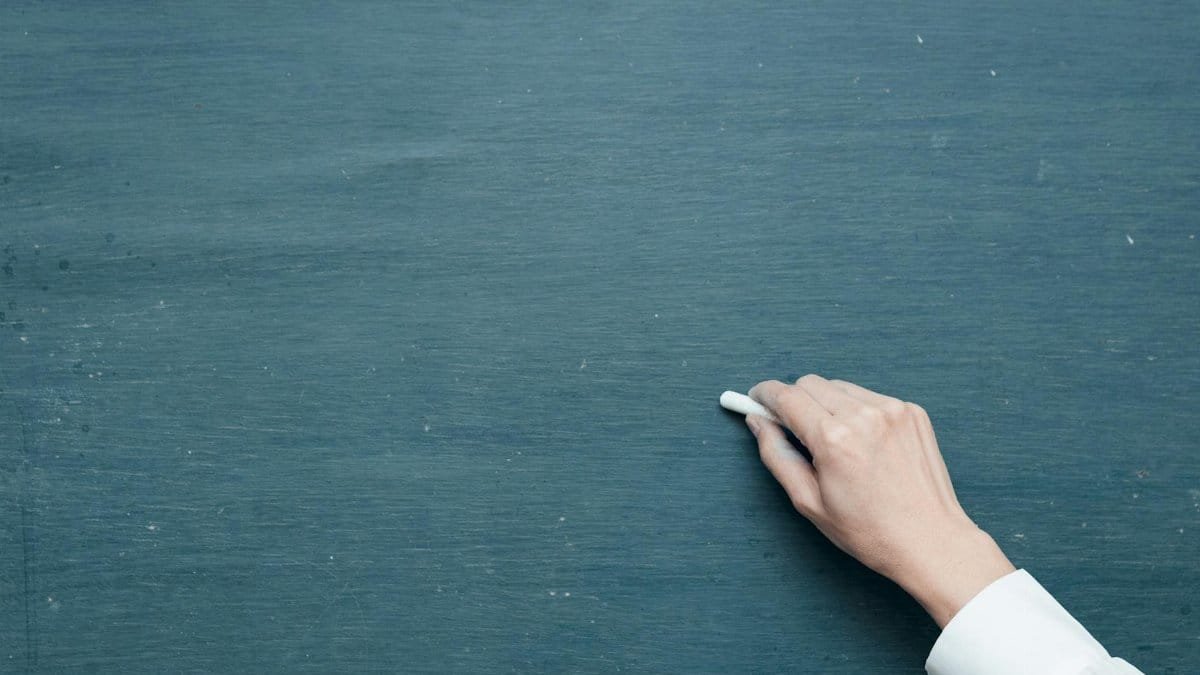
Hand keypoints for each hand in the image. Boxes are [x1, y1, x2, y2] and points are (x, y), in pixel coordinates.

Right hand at [746, 374, 1014, 627]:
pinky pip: (869, 397)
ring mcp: (892, 409)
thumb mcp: (808, 501)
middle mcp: (864, 415)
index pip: (786, 396)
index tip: (756, 399)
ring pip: (840, 387)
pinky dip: (857, 411)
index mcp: (834, 438)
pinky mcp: (913, 412)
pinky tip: (863, 443)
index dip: (764, 395)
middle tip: (792, 428)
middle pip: (810, 384)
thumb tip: (758, 422)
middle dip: (794, 400)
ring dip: (826, 404)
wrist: (931, 540)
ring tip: (833, 441)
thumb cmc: (869, 530)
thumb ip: (777, 455)